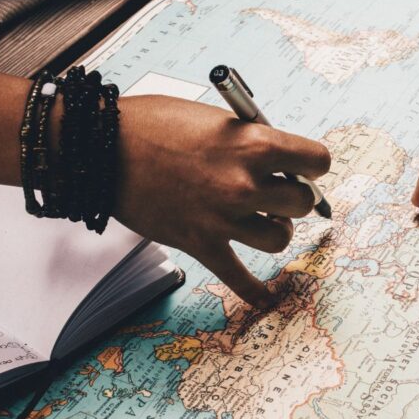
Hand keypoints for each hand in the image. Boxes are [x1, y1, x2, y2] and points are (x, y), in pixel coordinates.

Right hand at [114, 95, 329, 307]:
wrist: (102, 148)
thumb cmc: (155, 124)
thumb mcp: (216, 119)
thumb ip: (251, 141)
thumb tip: (279, 165)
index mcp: (254, 143)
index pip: (317, 161)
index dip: (311, 164)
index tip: (304, 167)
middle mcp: (244, 184)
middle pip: (302, 204)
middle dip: (294, 197)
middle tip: (279, 192)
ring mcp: (222, 218)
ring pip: (279, 239)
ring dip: (274, 229)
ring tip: (263, 219)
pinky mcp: (200, 243)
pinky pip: (239, 277)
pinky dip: (255, 291)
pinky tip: (267, 300)